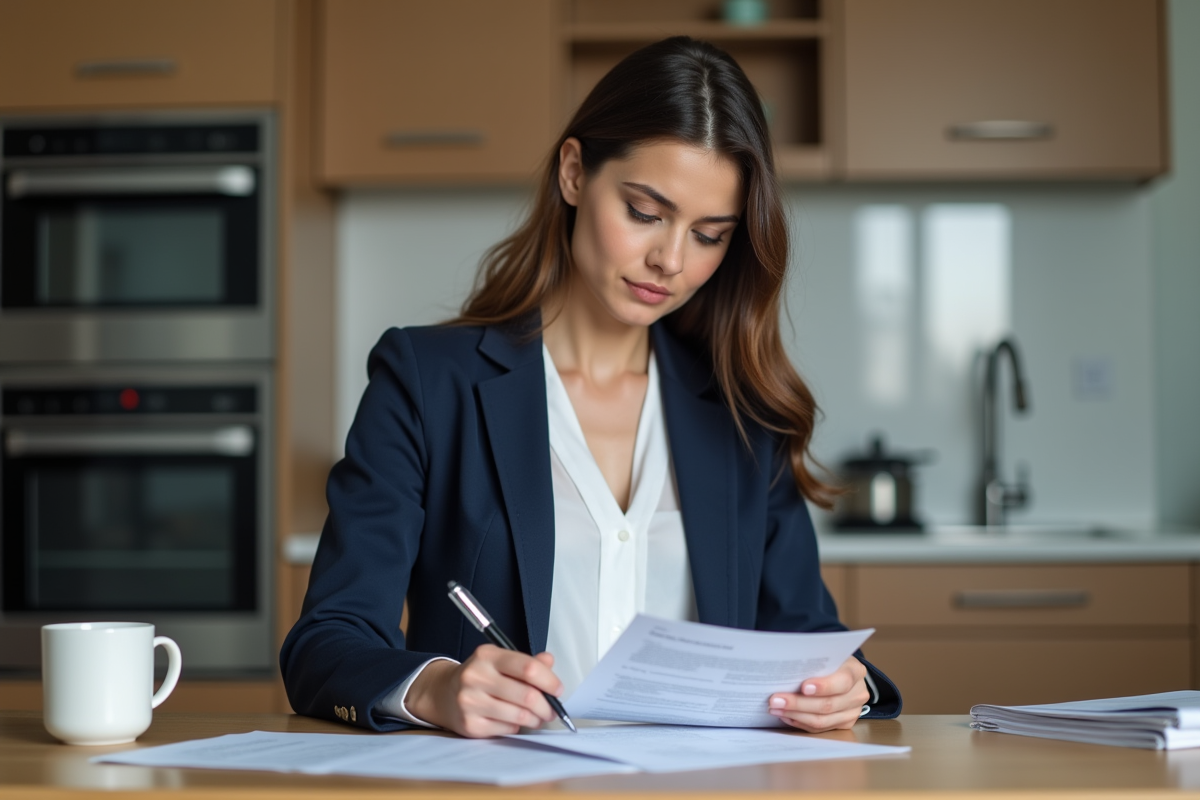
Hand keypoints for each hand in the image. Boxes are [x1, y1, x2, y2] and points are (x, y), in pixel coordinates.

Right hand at [405, 645, 562, 737]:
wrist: (444, 693)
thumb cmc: (480, 676)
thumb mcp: (500, 661)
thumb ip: (526, 662)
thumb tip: (549, 661)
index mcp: (487, 656)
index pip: (528, 668)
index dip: (549, 680)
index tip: (558, 689)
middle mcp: (476, 677)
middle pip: (527, 696)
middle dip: (546, 706)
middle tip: (551, 710)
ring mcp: (471, 702)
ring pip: (519, 716)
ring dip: (535, 719)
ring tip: (537, 716)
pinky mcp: (470, 724)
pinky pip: (507, 730)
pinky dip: (517, 727)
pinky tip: (513, 721)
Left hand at [767, 656, 869, 731]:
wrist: (843, 672)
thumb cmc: (829, 661)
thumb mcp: (825, 655)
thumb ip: (813, 662)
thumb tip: (785, 669)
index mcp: (855, 671)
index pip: (842, 681)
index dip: (823, 686)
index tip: (803, 687)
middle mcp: (858, 693)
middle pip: (828, 705)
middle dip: (798, 704)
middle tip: (776, 700)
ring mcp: (853, 711)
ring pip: (823, 720)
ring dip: (795, 715)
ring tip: (776, 709)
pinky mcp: (845, 723)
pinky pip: (821, 728)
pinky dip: (801, 722)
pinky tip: (786, 716)